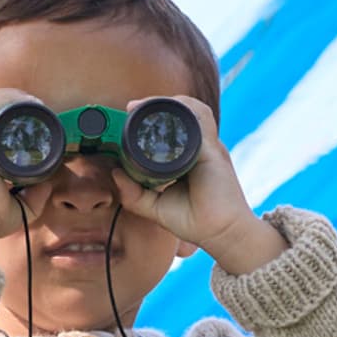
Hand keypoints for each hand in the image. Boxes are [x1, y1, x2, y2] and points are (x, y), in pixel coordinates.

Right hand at [0, 92, 33, 256]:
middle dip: (12, 100)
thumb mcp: (19, 205)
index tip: (34, 115)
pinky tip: (23, 100)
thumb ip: (33, 196)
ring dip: (11, 96)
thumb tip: (47, 186)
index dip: (9, 112)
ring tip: (33, 101)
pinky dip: (4, 99)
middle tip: (37, 105)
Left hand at [126, 103, 280, 273]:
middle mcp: (200, 147)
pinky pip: (201, 120)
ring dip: (169, 103)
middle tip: (132, 108)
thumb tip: (115, 174)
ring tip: (144, 107)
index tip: (130, 115)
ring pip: (192, 110)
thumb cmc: (195, 221)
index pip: (173, 127)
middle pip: (182, 113)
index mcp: (189, 157)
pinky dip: (185, 110)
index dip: (152, 117)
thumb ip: (134, 194)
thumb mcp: (155, 207)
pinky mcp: (213, 150)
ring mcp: (209, 146)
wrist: (221, 233)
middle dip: (157, 104)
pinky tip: (167, 110)